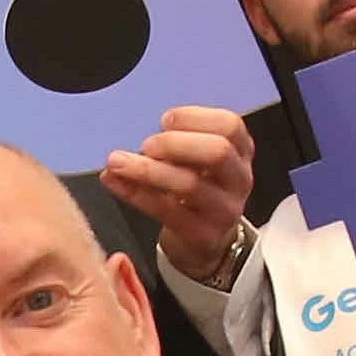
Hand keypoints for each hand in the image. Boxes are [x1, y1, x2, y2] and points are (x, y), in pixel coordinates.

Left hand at [99, 106, 258, 284]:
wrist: (204, 237)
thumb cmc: (197, 187)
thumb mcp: (198, 159)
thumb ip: (179, 141)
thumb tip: (137, 134)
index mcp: (241, 151)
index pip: (230, 125)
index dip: (195, 118)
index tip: (166, 120)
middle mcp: (238, 179)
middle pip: (217, 152)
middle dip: (175, 143)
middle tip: (147, 145)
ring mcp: (224, 210)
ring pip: (190, 185)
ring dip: (148, 170)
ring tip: (118, 162)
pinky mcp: (202, 234)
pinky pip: (166, 211)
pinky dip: (135, 194)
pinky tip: (114, 181)